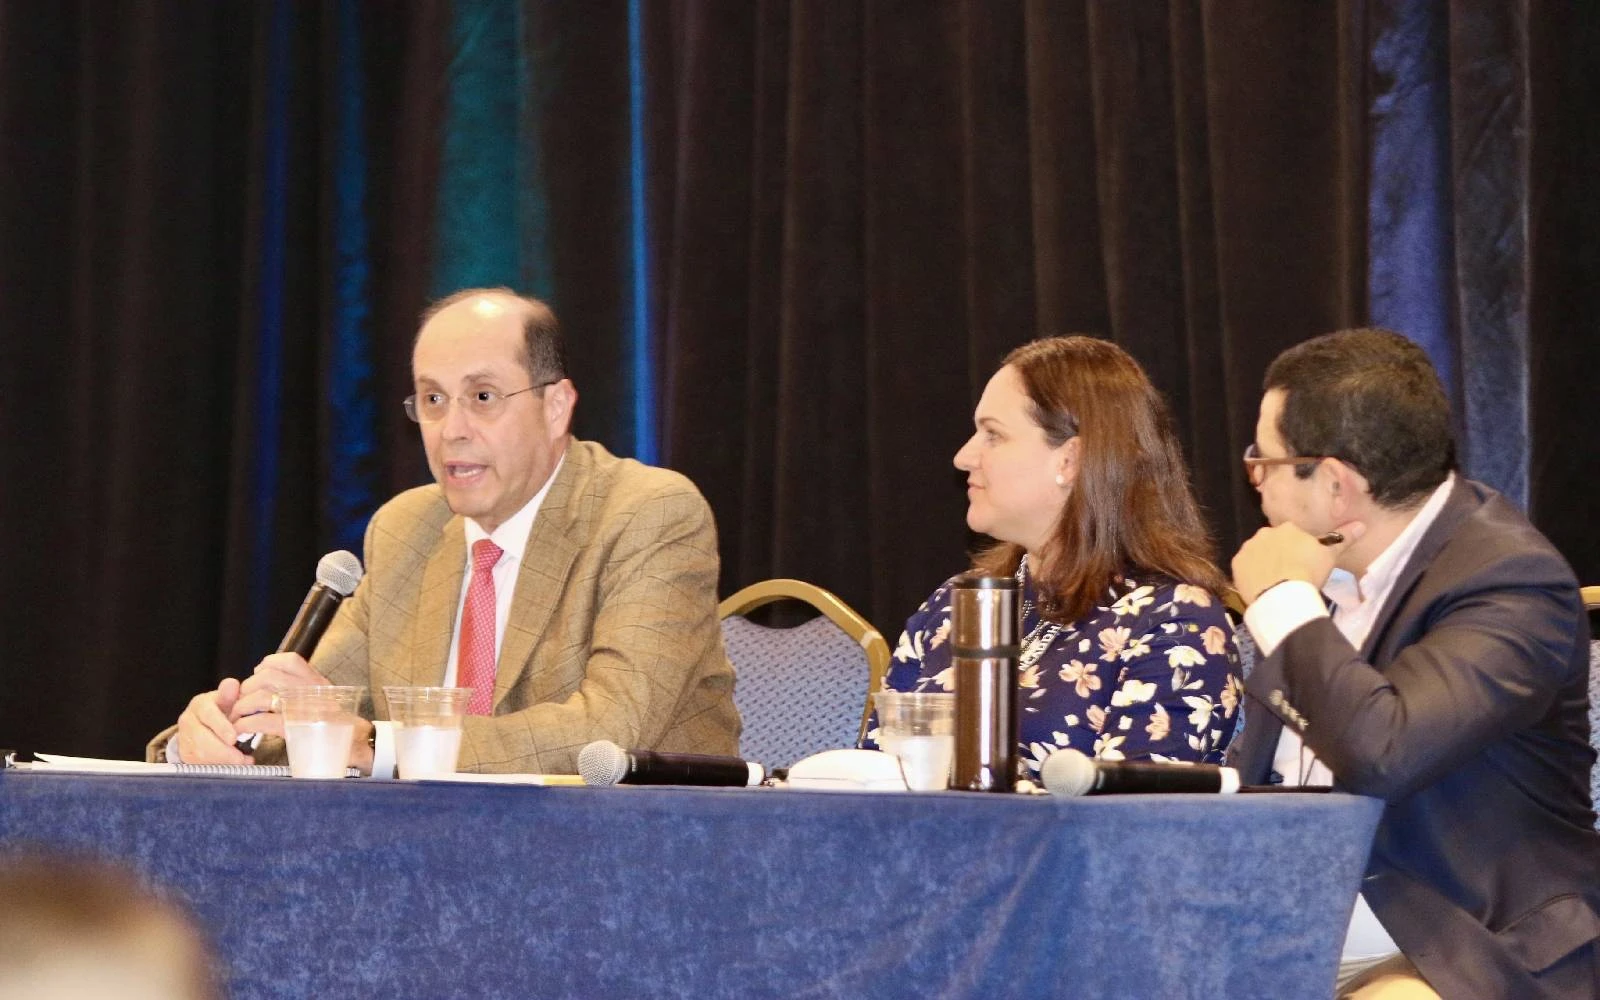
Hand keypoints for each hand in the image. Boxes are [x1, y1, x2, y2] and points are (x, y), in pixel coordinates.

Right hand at [173, 679, 251, 764]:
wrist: (206, 723)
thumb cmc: (223, 710)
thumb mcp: (228, 701)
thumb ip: (231, 695)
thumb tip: (233, 684)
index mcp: (200, 704)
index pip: (209, 715)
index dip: (221, 727)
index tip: (234, 739)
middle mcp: (188, 720)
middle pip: (201, 739)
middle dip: (223, 751)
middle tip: (242, 758)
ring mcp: (183, 738)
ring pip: (199, 754)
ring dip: (222, 761)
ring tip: (242, 762)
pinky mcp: (184, 753)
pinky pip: (198, 764)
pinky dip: (217, 767)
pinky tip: (231, 766)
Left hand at [1232, 520, 1365, 604]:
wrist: (1283, 593)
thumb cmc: (1309, 572)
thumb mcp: (1330, 556)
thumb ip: (1345, 539)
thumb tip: (1362, 524)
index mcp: (1288, 528)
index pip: (1293, 536)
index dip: (1298, 551)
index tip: (1303, 564)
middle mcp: (1265, 532)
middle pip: (1273, 543)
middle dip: (1280, 554)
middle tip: (1289, 573)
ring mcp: (1248, 547)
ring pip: (1258, 554)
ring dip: (1264, 563)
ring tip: (1275, 581)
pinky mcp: (1236, 563)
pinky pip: (1244, 567)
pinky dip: (1251, 574)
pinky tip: (1261, 585)